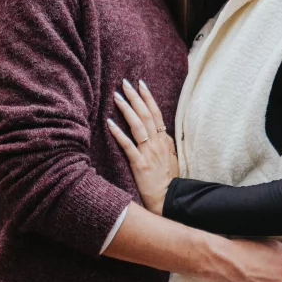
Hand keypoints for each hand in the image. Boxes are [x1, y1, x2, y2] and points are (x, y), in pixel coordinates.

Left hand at [107, 79, 178, 214]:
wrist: (169, 199)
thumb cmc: (169, 180)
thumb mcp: (172, 158)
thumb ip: (165, 144)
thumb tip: (161, 132)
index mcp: (165, 140)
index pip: (156, 114)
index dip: (148, 98)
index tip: (140, 85)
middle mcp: (157, 143)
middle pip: (146, 114)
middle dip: (135, 97)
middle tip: (125, 83)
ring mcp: (149, 153)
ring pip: (137, 125)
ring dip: (127, 109)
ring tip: (117, 96)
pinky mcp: (140, 164)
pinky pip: (128, 145)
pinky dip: (118, 133)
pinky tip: (109, 123)